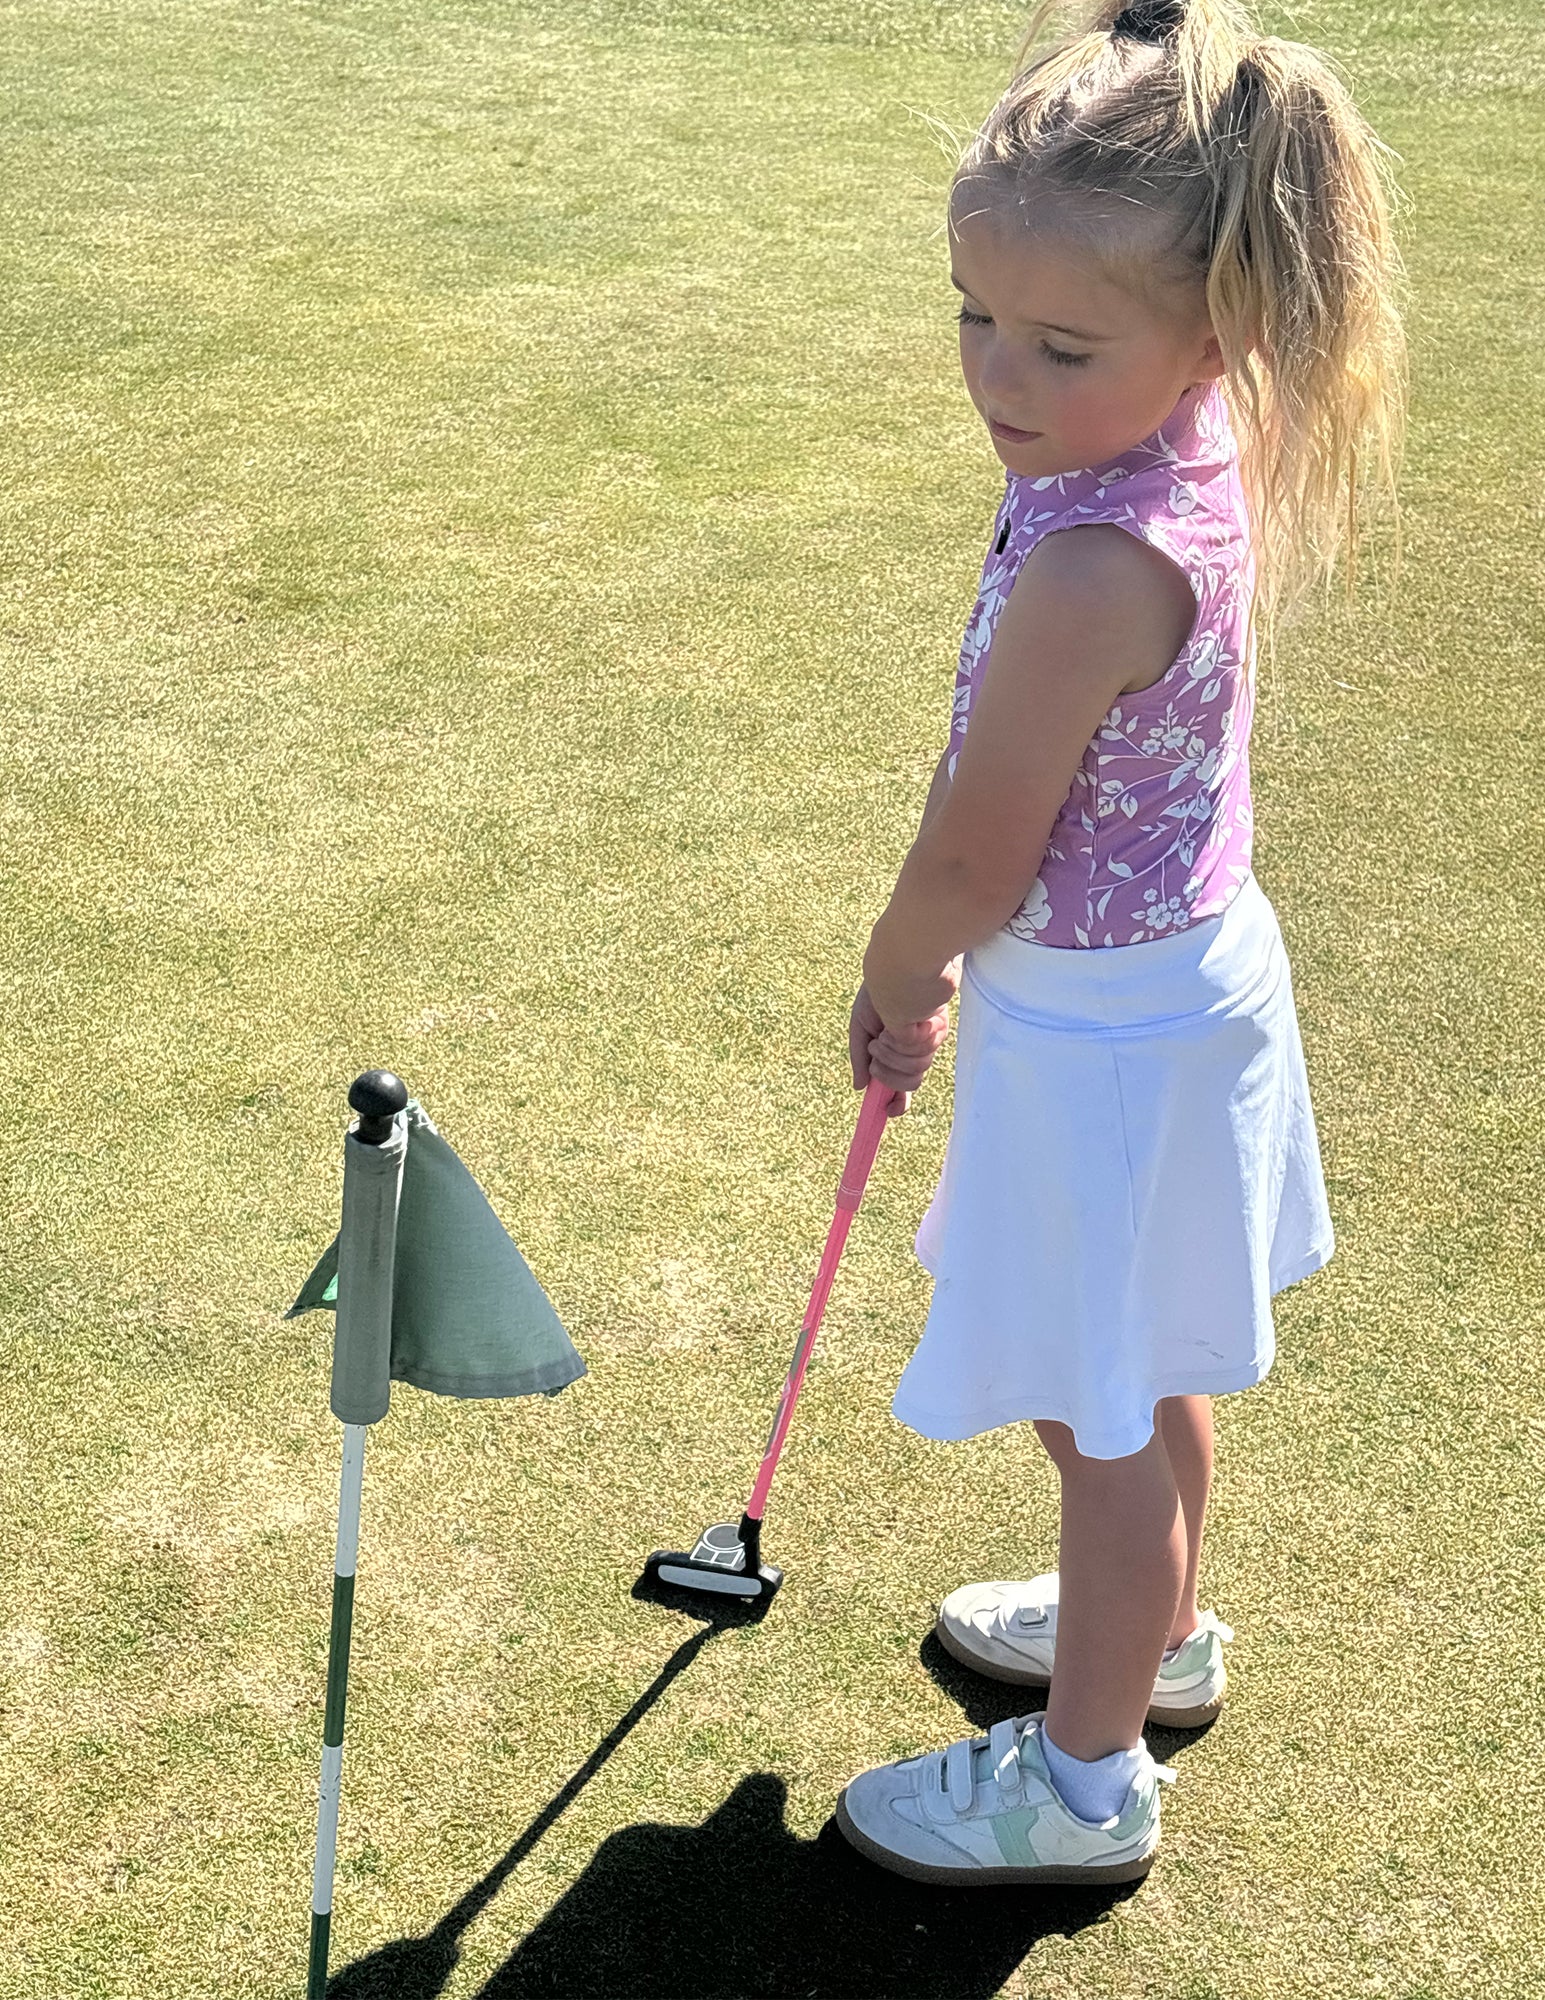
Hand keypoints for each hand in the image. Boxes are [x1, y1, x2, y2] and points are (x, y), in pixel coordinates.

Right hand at [849, 981, 950, 1117]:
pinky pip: (929, 1051)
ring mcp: (925, 1041)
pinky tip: (917, 1020)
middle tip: (878, 1048)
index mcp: (887, 1050)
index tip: (889, 1112)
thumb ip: (859, 1055)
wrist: (905, 963)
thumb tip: (860, 1088)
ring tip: (892, 1029)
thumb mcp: (861, 1023)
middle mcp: (907, 1049)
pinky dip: (918, 1040)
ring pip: (919, 1068)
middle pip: (908, 1083)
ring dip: (901, 1052)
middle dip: (892, 1070)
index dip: (895, 1101)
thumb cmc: (878, 989)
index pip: (895, 1084)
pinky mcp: (939, 1031)